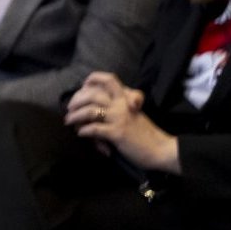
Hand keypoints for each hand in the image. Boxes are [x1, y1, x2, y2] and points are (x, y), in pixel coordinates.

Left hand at [64, 71, 178, 173]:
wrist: (161, 149)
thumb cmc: (144, 133)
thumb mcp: (131, 115)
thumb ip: (115, 108)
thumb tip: (93, 109)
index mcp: (127, 98)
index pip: (109, 79)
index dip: (93, 79)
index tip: (84, 86)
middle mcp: (122, 105)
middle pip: (93, 94)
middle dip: (77, 100)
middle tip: (70, 108)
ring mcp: (120, 118)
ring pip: (90, 111)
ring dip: (75, 116)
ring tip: (69, 121)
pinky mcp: (118, 133)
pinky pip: (94, 129)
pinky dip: (84, 131)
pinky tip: (81, 134)